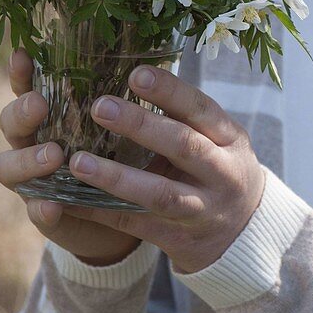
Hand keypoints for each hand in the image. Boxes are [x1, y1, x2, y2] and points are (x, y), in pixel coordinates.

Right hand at [0, 48, 145, 265]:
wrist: (130, 210)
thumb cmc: (125, 152)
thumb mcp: (126, 122)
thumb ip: (122, 99)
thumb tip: (141, 64)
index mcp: (51, 113)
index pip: (28, 86)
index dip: (21, 72)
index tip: (23, 54)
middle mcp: (33, 142)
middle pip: (10, 122)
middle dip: (21, 112)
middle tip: (40, 105)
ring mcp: (34, 179)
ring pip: (8, 166)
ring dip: (27, 160)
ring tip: (53, 155)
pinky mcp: (46, 213)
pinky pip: (36, 211)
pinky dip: (42, 208)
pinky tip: (51, 206)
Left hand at [41, 65, 265, 274]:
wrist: (244, 232)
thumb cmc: (218, 167)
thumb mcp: (218, 138)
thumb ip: (184, 115)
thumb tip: (132, 73)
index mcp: (230, 138)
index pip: (201, 109)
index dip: (170, 92)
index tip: (135, 74)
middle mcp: (222, 173)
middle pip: (184, 147)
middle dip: (141, 126)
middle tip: (99, 107)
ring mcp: (202, 210)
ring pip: (160, 194)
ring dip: (117, 178)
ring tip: (78, 161)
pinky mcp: (178, 239)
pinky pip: (136, 225)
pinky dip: (101, 211)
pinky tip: (69, 199)